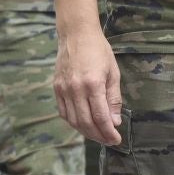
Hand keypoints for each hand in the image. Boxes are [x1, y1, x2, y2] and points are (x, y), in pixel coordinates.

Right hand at [54, 27, 122, 144]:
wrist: (77, 34)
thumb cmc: (99, 51)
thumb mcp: (113, 72)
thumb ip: (113, 99)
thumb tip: (114, 121)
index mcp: (93, 84)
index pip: (100, 117)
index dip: (108, 132)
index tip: (116, 140)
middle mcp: (76, 89)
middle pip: (85, 123)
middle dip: (98, 136)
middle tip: (108, 140)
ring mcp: (64, 89)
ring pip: (73, 121)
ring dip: (86, 132)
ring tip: (98, 134)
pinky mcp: (56, 88)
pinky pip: (64, 112)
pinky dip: (73, 122)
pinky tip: (83, 124)